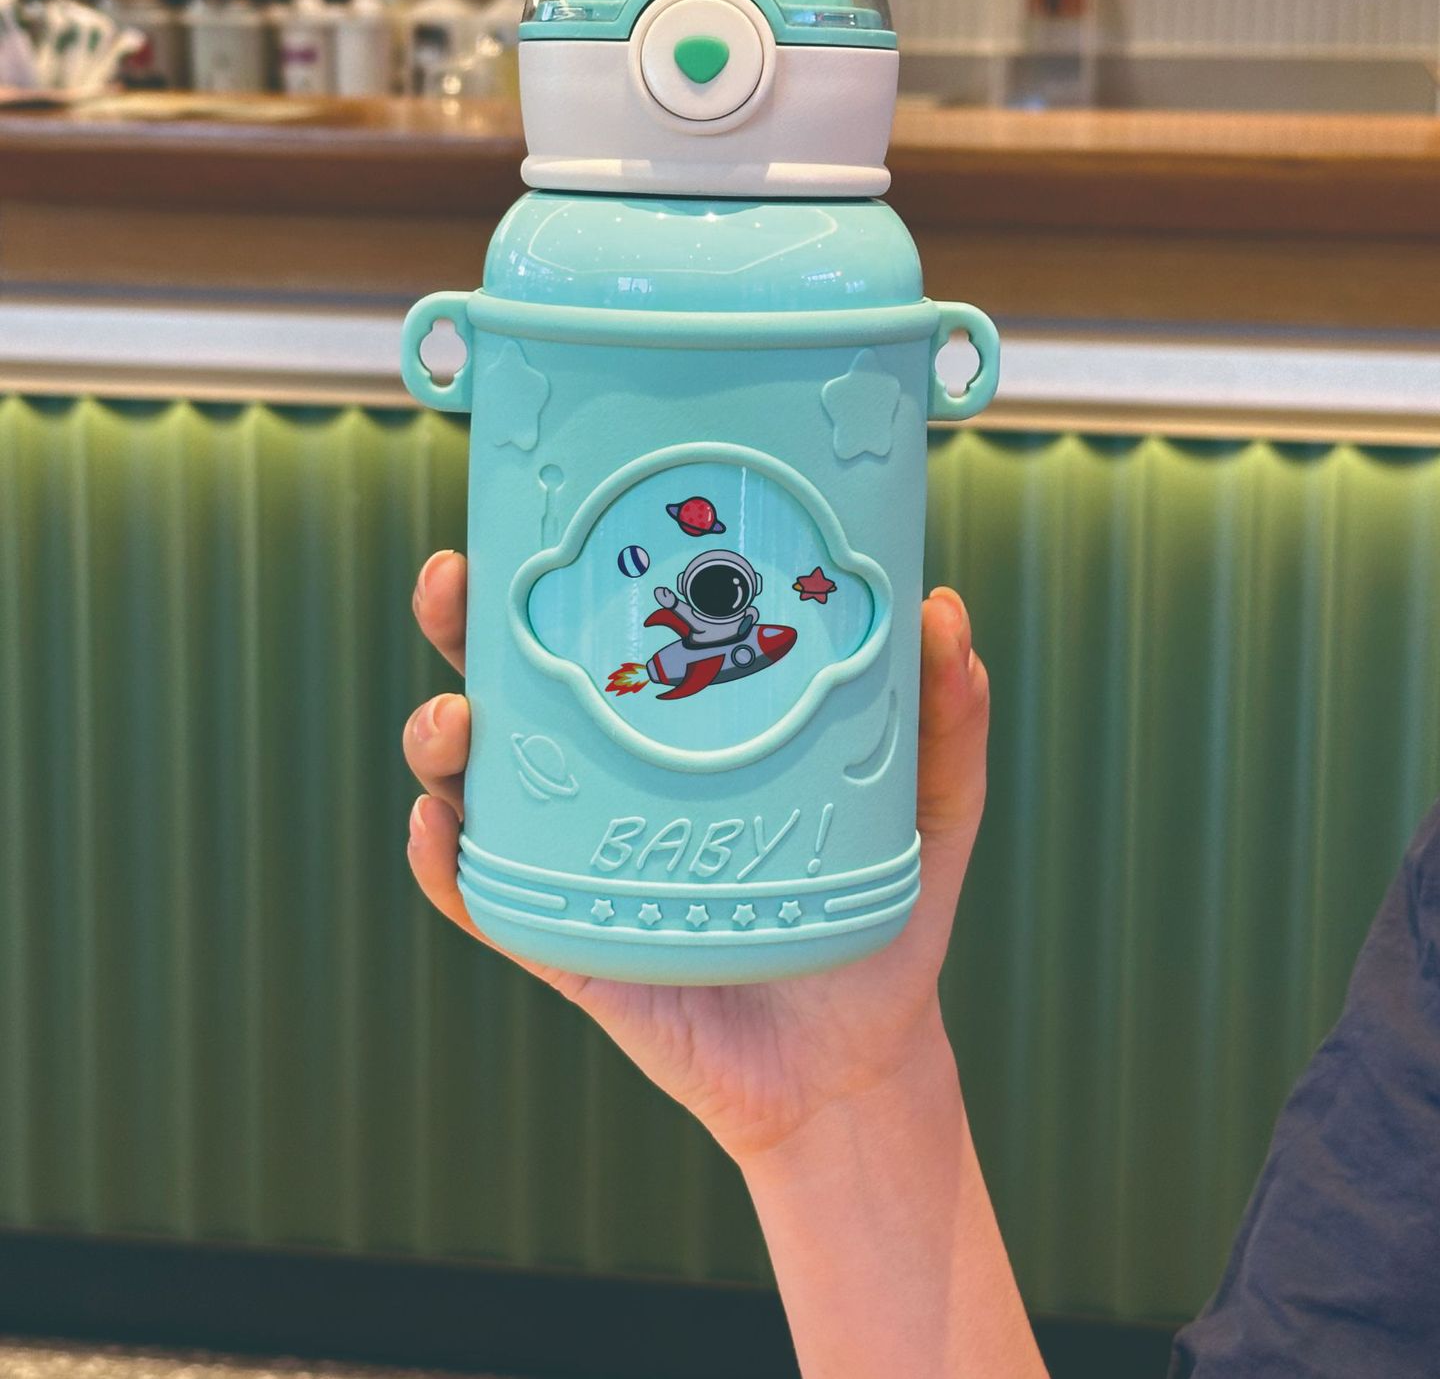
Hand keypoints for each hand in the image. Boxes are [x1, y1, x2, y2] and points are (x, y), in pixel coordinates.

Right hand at [404, 551, 988, 1164]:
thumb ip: (944, 716)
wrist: (854, 1064)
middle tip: (455, 585)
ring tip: (455, 724)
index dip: (552, 569)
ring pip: (472, 781)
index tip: (530, 516)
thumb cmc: (879, 916)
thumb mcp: (925, 806)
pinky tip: (442, 831)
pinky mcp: (562, 940)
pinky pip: (480, 896)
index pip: (602, 627)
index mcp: (678, 726)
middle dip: (461, 627)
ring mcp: (574, 858)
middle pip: (508, 684)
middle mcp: (609, 779)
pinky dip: (445, 863)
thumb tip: (941, 607)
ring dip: (438, 740)